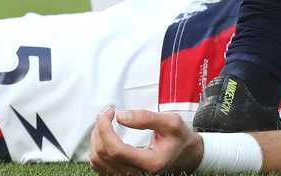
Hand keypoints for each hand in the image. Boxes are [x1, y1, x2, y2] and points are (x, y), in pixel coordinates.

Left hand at [89, 106, 203, 174]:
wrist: (183, 153)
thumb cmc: (178, 138)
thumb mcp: (171, 121)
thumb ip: (146, 118)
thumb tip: (120, 116)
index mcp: (150, 162)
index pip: (116, 150)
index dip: (105, 129)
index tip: (109, 112)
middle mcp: (137, 174)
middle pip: (103, 154)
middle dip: (100, 128)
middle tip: (108, 112)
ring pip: (97, 160)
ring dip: (97, 136)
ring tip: (106, 121)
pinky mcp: (120, 174)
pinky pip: (98, 164)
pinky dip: (97, 145)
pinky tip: (105, 133)